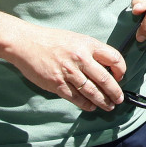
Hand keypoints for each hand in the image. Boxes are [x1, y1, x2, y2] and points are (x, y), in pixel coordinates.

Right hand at [8, 26, 126, 111]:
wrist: (25, 43)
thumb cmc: (50, 40)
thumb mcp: (75, 39)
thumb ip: (90, 51)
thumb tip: (105, 68)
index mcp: (87, 44)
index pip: (114, 57)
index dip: (121, 69)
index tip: (120, 76)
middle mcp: (80, 58)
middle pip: (105, 79)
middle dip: (115, 92)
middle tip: (119, 99)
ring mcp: (69, 72)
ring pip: (92, 91)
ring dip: (103, 101)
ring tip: (109, 106)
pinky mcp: (57, 84)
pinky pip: (76, 98)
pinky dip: (85, 104)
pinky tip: (91, 107)